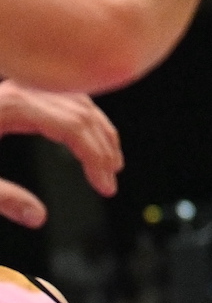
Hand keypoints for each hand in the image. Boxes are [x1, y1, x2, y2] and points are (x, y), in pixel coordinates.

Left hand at [0, 84, 123, 224]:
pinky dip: (81, 117)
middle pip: (82, 112)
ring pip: (77, 101)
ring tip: (108, 160)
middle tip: (110, 180)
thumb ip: (3, 198)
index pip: (74, 128)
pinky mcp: (16, 91)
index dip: (96, 158)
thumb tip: (38, 216)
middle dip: (102, 147)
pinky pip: (62, 97)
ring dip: (97, 130)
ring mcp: (20, 86)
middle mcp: (22, 89)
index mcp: (13, 107)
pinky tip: (86, 135)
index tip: (106, 187)